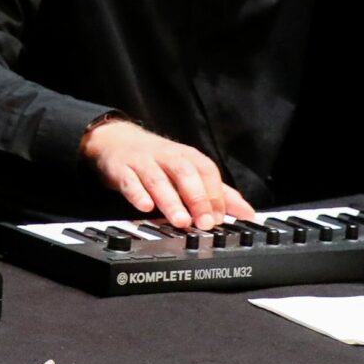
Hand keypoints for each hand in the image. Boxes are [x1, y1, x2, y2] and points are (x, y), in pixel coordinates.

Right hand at [80, 119, 256, 228]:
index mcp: (188, 157)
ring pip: (158, 180)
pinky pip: (128, 181)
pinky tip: (145, 207)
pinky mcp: (120, 169)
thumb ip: (219, 193)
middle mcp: (167, 157)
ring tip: (180, 221)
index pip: (207, 173)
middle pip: (185, 174)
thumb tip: (248, 213)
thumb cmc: (157, 160)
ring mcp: (143, 162)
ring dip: (170, 200)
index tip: (219, 218)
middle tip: (204, 222)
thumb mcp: (190, 172)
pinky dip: (137, 193)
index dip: (215, 195)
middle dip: (197, 198)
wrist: (115, 140)